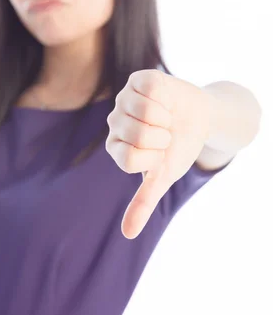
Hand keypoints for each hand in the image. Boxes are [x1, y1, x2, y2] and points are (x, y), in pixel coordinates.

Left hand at [106, 69, 210, 238]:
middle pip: (138, 135)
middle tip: (166, 134)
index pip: (129, 159)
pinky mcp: (138, 79)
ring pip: (144, 111)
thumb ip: (143, 202)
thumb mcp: (163, 176)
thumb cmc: (178, 149)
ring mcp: (124, 99)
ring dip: (166, 118)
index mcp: (116, 148)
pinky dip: (167, 98)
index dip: (155, 157)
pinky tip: (167, 101)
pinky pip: (150, 89)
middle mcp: (114, 122)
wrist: (199, 119)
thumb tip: (127, 234)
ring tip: (167, 118)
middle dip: (163, 138)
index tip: (162, 154)